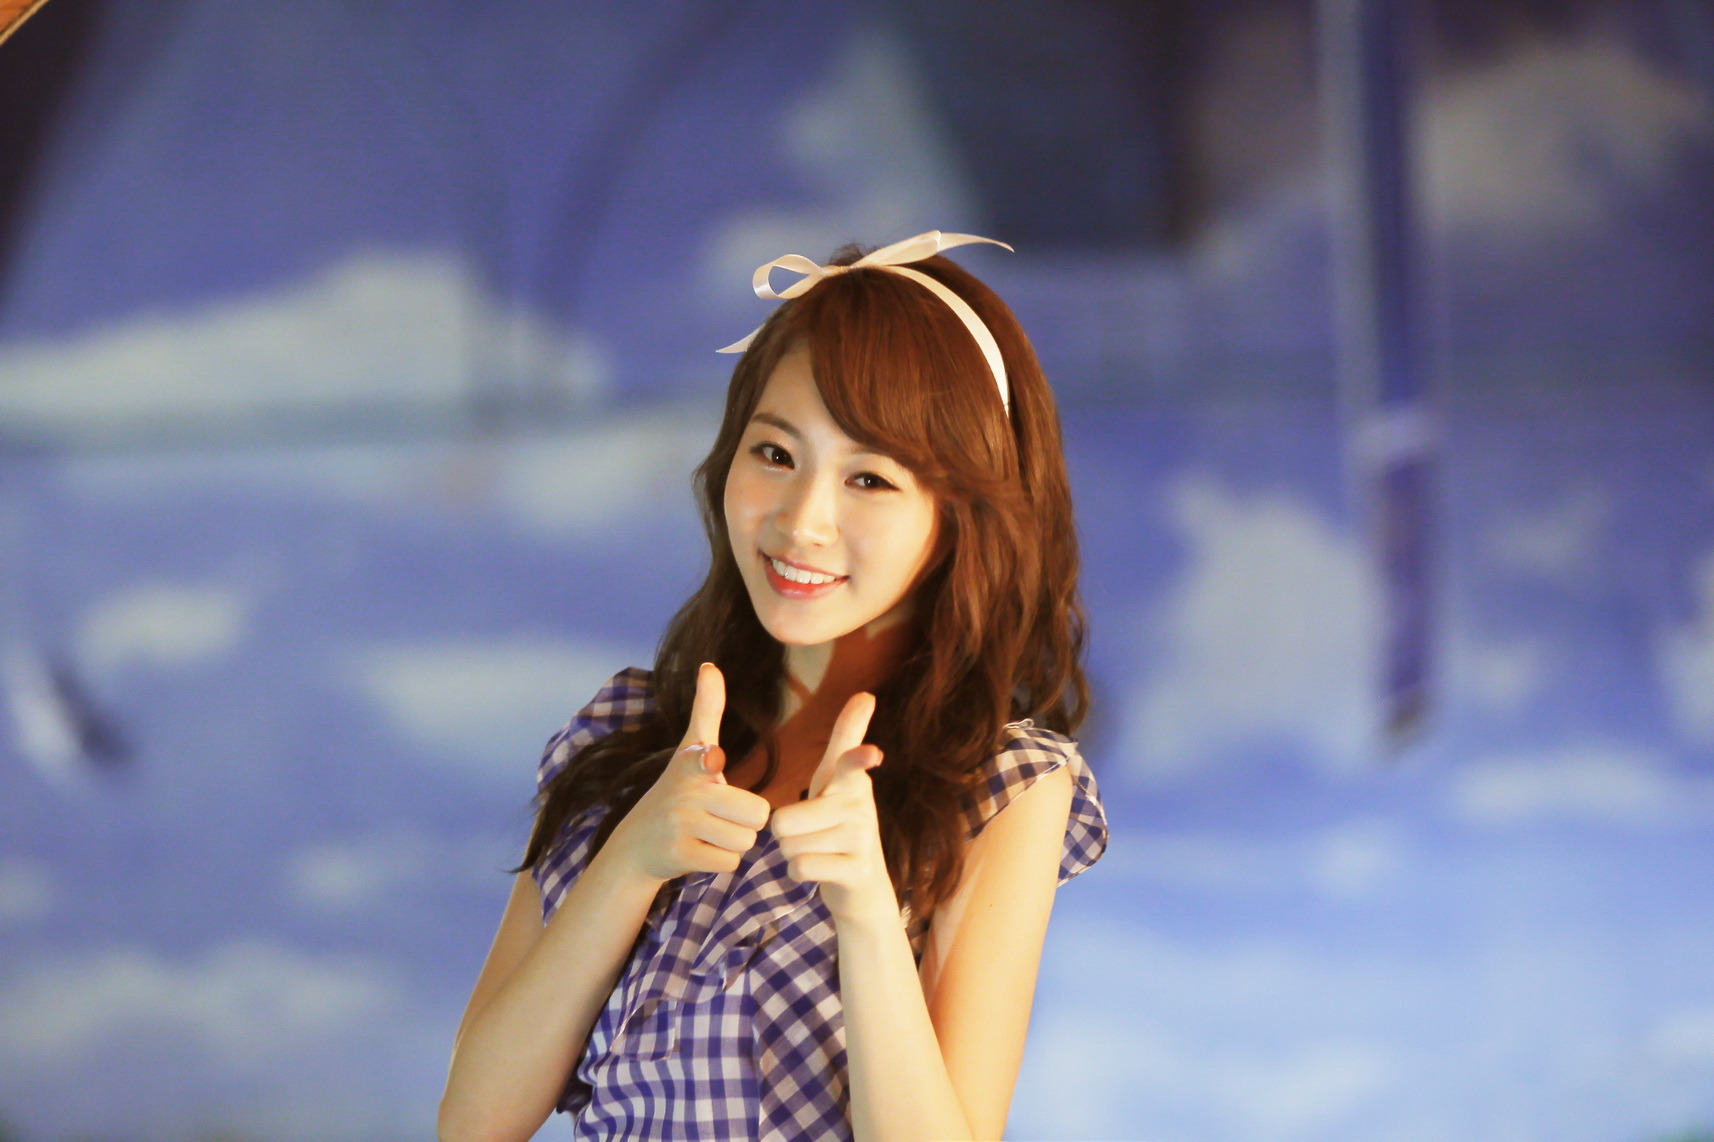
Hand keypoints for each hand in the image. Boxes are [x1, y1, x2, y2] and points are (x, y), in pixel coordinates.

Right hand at [606, 663, 771, 883]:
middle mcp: (684, 792)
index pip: (706, 758)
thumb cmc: (677, 791)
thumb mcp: (690, 749)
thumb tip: (710, 664)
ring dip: (733, 843)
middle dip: (746, 822)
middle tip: (721, 818)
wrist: (636, 845)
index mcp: (692, 763)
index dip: (710, 760)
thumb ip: (707, 709)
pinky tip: (700, 852)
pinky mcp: (678, 855)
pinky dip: (721, 863)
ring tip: (708, 834)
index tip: (710, 759)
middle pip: (757, 814)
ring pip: (745, 842)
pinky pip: (730, 864)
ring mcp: (679, 825)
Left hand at [767, 691, 895, 926]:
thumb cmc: (839, 824)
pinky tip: (819, 869)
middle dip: (784, 833)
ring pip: (789, 845)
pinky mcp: (857, 870)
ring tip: (817, 851)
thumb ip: (848, 739)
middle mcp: (860, 807)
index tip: (872, 753)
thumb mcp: (838, 780)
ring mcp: (861, 839)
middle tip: (808, 833)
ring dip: (792, 853)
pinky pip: (800, 867)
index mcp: (851, 782)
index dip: (859, 757)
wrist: (862, 886)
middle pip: (783, 820)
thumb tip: (866, 694)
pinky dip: (799, 872)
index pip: (851, 762)